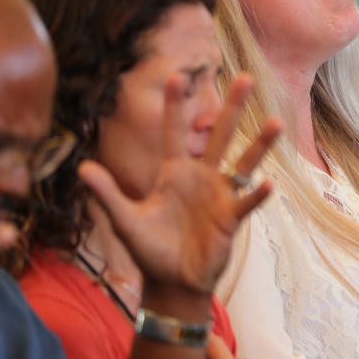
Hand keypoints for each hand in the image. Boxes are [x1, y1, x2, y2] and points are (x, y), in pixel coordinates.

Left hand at [79, 73, 278, 295]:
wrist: (171, 282)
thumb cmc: (149, 249)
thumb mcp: (125, 220)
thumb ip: (107, 193)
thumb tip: (82, 167)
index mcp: (172, 173)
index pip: (174, 132)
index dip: (175, 105)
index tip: (177, 75)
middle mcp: (200, 177)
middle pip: (219, 135)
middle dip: (232, 107)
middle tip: (245, 76)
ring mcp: (219, 196)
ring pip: (243, 163)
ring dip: (259, 144)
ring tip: (277, 122)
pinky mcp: (230, 219)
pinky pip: (246, 202)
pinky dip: (257, 193)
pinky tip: (267, 183)